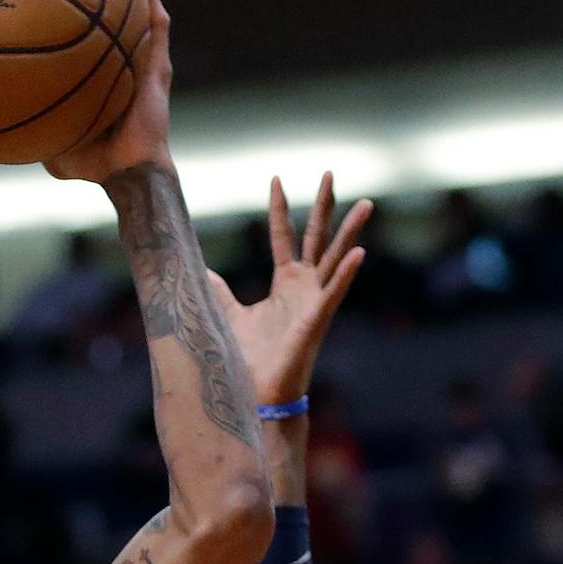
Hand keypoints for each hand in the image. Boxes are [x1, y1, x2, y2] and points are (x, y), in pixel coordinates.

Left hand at [46, 0, 170, 185]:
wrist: (129, 171)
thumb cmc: (93, 164)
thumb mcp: (51, 145)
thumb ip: (31, 130)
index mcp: (103, 84)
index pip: (92, 48)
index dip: (80, 26)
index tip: (61, 2)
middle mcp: (123, 72)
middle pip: (119, 29)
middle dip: (110, 2)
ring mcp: (143, 70)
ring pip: (141, 22)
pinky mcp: (159, 72)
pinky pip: (158, 31)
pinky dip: (152, 6)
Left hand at [205, 175, 370, 405]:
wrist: (257, 390)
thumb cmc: (247, 356)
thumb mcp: (226, 312)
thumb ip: (217, 288)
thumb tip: (195, 268)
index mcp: (285, 282)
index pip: (283, 235)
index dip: (280, 208)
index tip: (277, 179)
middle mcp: (304, 286)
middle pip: (316, 236)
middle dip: (324, 205)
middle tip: (330, 173)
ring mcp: (315, 300)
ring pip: (336, 257)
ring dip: (351, 231)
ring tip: (367, 203)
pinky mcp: (318, 319)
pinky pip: (335, 291)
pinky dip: (347, 272)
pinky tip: (361, 252)